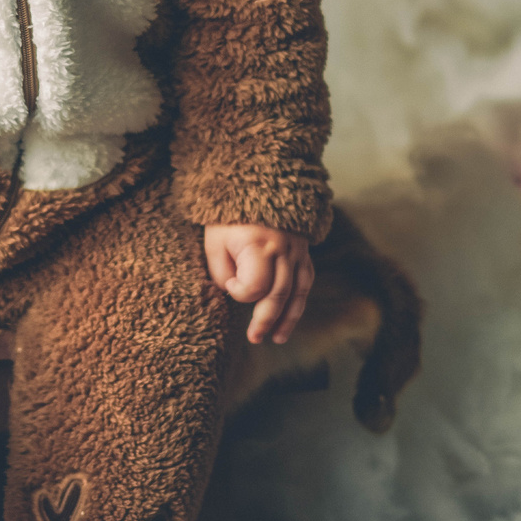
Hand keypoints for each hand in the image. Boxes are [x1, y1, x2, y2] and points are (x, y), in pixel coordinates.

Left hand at [204, 223, 312, 344]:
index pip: (256, 285)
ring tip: (277, 338)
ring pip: (298, 292)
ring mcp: (297, 250)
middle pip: (279, 294)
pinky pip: (306, 281)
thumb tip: (233, 292)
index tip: (228, 286)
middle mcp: (283, 250)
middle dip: (266, 320)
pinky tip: (290, 316)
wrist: (256, 183)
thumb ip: (221, 271)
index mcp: (258, 245)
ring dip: (288, 318)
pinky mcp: (303, 250)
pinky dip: (299, 301)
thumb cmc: (229, 216)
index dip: (240, 292)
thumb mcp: (215, 241)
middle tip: (255, 338)